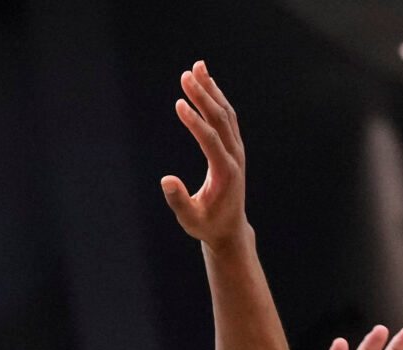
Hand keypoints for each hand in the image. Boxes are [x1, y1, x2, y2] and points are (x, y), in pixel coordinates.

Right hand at [161, 61, 247, 246]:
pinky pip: (227, 117)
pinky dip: (216, 98)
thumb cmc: (206, 225)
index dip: (194, 121)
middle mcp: (235, 157)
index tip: (178, 103)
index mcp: (225, 173)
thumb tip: (166, 180)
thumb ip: (178, 201)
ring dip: (211, 89)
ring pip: (226, 113)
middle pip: (220, 119)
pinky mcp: (234, 147)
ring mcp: (237, 150)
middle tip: (186, 75)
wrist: (229, 229)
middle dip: (202, 95)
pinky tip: (206, 83)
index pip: (209, 140)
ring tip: (197, 67)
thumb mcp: (189, 220)